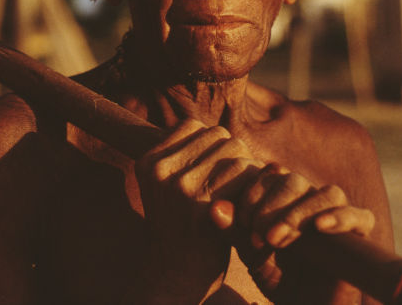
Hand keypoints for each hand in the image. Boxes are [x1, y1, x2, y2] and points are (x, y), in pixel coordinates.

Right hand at [134, 119, 263, 298]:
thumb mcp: (165, 189)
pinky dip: (253, 185)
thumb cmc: (180, 229)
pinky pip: (243, 170)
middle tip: (237, 185)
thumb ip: (183, 159)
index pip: (192, 126)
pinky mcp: (204, 201)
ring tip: (243, 194)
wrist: (175, 275)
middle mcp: (161, 168)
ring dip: (247, 169)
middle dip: (233, 156)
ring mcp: (180, 183)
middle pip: (218, 135)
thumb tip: (219, 133)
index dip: (211, 145)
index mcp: (148, 161)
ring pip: (234, 149)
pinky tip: (247, 204)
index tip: (217, 171)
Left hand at [209, 163, 375, 296]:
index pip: (269, 174)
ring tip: (279, 238)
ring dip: (300, 212)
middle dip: (272, 205)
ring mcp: (336, 216)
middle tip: (260, 235)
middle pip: (294, 180)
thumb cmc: (277, 278)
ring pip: (327, 192)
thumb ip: (234, 231)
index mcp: (284, 198)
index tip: (242, 223)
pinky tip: (320, 228)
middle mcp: (310, 201)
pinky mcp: (359, 237)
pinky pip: (360, 216)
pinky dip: (341, 217)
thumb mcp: (251, 254)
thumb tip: (216, 207)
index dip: (253, 193)